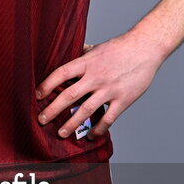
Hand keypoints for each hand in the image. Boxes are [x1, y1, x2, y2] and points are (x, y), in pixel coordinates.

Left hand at [35, 33, 162, 139]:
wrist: (146, 48)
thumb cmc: (121, 47)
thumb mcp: (97, 47)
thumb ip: (82, 54)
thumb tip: (69, 53)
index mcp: (87, 62)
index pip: (61, 74)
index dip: (47, 85)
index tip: (37, 96)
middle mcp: (96, 76)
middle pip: (69, 95)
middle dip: (53, 110)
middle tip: (41, 120)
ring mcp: (109, 89)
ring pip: (86, 110)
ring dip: (71, 124)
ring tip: (61, 133)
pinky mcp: (123, 99)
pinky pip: (108, 119)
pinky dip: (98, 129)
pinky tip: (91, 136)